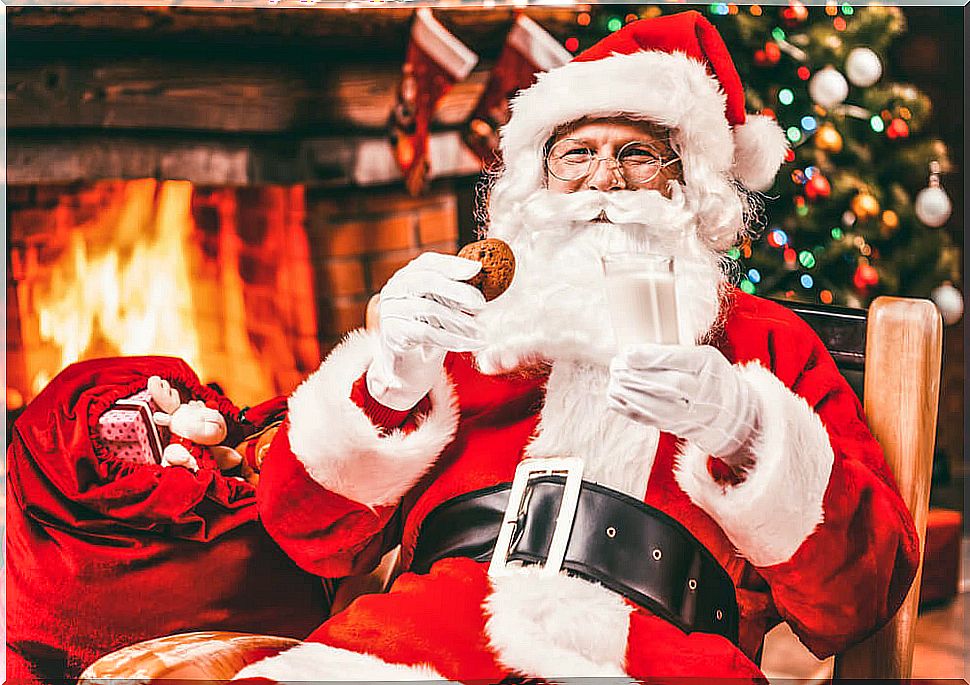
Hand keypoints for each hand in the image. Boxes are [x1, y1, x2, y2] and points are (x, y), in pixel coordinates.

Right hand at [367, 252, 485, 409]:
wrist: (407, 363)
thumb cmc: (429, 328)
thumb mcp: (443, 306)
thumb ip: (455, 291)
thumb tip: (483, 278)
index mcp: (407, 275)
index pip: (428, 262)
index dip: (453, 264)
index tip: (477, 268)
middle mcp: (394, 289)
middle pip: (426, 281)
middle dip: (457, 291)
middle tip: (481, 303)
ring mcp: (390, 310)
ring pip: (428, 309)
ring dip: (459, 320)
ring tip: (480, 330)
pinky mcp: (391, 333)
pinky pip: (426, 333)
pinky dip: (451, 339)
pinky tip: (470, 344)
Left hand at [607, 344, 760, 460]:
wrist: (732, 415)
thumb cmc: (711, 377)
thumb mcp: (703, 357)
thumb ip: (675, 354)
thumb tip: (634, 352)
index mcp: (709, 366)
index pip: (681, 361)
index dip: (652, 357)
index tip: (628, 352)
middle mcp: (703, 393)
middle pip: (669, 385)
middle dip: (637, 375)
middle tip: (616, 365)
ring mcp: (691, 415)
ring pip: (658, 407)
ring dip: (630, 393)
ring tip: (613, 379)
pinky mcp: (677, 428)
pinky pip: (650, 420)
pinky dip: (628, 408)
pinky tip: (614, 396)